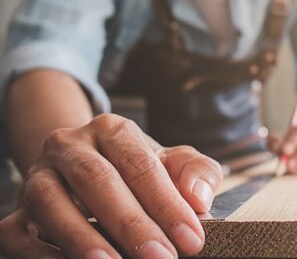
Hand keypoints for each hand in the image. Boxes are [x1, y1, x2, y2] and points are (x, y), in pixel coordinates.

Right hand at [3, 114, 222, 258]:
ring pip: (50, 200)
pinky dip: (43, 252)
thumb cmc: (141, 171)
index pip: (141, 164)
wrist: (87, 171)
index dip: (167, 204)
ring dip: (80, 236)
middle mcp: (70, 146)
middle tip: (160, 257)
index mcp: (113, 130)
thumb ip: (197, 172)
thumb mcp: (175, 164)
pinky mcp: (18, 209)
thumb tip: (198, 198)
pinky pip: (19, 230)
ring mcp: (38, 175)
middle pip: (97, 179)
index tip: (190, 238)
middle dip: (131, 224)